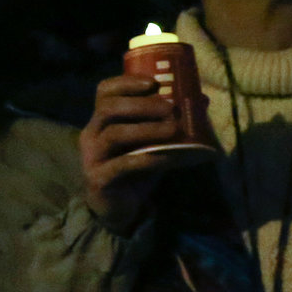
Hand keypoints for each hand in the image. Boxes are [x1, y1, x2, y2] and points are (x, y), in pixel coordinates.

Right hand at [79, 75, 182, 230]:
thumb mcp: (152, 142)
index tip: (154, 83)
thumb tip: (201, 99)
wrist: (119, 208)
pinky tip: (169, 157)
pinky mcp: (99, 179)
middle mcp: (91, 135)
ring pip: (114, 134)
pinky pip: (123, 165)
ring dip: (146, 129)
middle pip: (108, 109)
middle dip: (141, 105)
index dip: (126, 83)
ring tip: (173, 129)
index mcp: (101, 121)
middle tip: (169, 108)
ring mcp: (92, 158)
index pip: (104, 92)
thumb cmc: (135, 169)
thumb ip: (168, 122)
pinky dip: (149, 159)